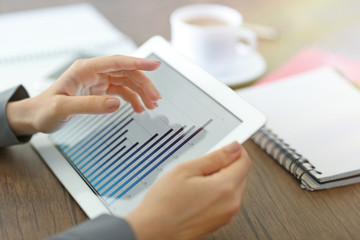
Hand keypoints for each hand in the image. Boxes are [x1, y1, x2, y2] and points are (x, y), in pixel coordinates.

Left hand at [6, 55, 160, 134]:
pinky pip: (122, 91)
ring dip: (141, 92)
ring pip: (127, 81)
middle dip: (144, 84)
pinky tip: (138, 108)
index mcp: (85, 69)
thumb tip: (116, 104)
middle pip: (126, 72)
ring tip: (151, 105)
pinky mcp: (100, 90)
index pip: (117, 62)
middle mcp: (94, 72)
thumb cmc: (45, 110)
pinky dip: (132, 99)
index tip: (155, 65)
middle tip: (156, 98)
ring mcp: (98, 81)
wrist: (37, 116)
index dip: (138, 62)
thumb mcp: (63, 108)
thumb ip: (90, 105)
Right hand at [125, 141, 250, 239]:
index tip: (226, 147)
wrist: (153, 231)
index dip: (235, 150)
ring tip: (196, 180)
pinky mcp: (219, 222)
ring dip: (221, 178)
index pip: (244, 161)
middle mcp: (231, 204)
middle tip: (204, 164)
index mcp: (225, 188)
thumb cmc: (164, 204)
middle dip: (227, 164)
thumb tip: (232, 148)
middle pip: (241, 174)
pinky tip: (196, 192)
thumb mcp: (186, 170)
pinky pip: (226, 200)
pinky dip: (216, 192)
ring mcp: (226, 215)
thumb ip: (214, 158)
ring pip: (233, 187)